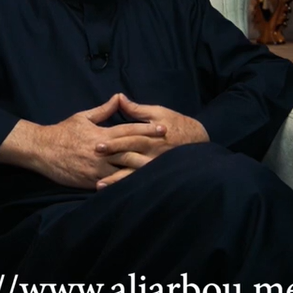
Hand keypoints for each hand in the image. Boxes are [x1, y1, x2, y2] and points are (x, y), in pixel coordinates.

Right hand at [0, 94, 165, 189]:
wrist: (42, 150)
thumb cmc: (63, 132)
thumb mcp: (83, 117)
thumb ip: (103, 110)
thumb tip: (119, 98)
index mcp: (102, 134)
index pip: (129, 130)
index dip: (148, 130)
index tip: (164, 128)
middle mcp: (102, 152)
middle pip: (131, 151)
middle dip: (151, 150)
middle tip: (171, 149)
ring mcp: (97, 169)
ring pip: (124, 170)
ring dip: (143, 170)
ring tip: (162, 170)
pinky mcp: (91, 181)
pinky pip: (112, 184)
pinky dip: (126, 184)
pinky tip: (140, 186)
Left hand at [94, 94, 208, 188]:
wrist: (199, 141)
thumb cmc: (177, 124)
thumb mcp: (159, 112)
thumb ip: (137, 109)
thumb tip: (119, 98)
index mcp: (151, 137)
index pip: (129, 139)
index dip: (113, 143)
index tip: (96, 145)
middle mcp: (153, 154)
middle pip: (128, 158)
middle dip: (110, 161)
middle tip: (92, 164)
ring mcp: (155, 166)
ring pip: (133, 175)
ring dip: (116, 180)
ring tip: (99, 186)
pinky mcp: (157, 175)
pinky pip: (140, 183)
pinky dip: (127, 188)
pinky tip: (116, 194)